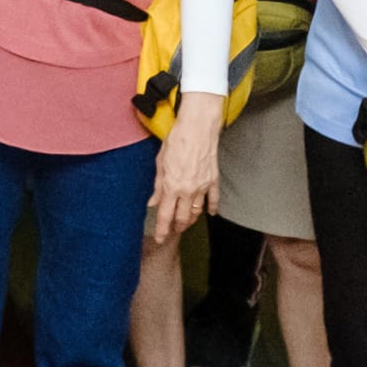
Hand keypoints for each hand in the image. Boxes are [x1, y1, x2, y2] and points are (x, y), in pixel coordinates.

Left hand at [148, 96, 225, 244]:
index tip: (160, 238)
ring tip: (185, 223)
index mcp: (171, 186)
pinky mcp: (213, 180)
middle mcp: (187, 191)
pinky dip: (211, 208)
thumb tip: (153, 202)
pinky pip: (213, 200)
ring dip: (190, 219)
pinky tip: (210, 213)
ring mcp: (202, 187)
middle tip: (172, 231)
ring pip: (197, 212)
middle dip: (177, 227)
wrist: (198, 128)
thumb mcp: (160, 162)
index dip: (162, 230)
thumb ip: (157, 185)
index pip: (165, 215)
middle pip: (182, 218)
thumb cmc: (176, 140)